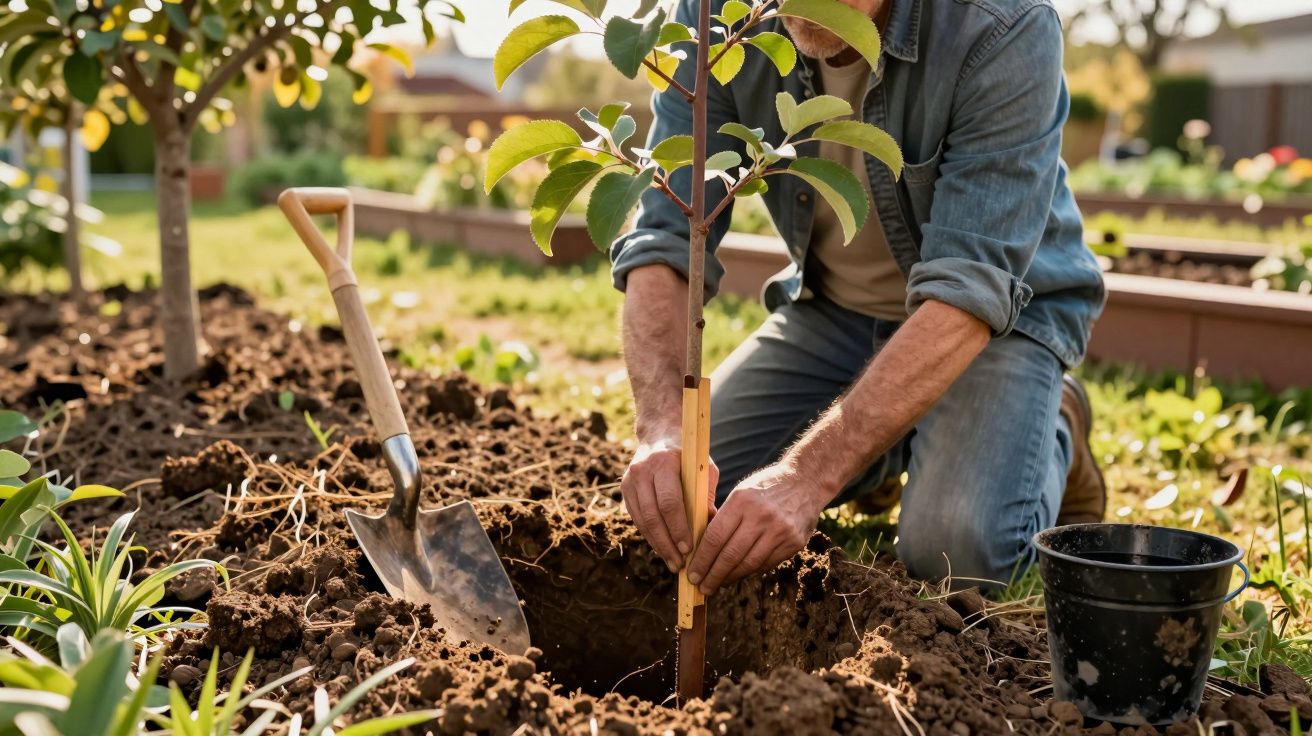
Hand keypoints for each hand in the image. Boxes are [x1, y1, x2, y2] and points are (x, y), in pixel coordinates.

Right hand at [620, 437, 719, 571]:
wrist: (659, 434)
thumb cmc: (688, 455)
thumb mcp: (704, 468)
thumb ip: (707, 494)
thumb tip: (712, 526)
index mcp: (664, 462)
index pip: (669, 502)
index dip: (678, 528)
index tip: (689, 548)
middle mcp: (642, 471)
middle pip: (653, 516)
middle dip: (667, 543)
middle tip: (680, 564)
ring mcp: (630, 480)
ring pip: (642, 520)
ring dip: (658, 544)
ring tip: (672, 563)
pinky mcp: (624, 489)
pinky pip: (637, 518)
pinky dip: (650, 536)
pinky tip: (662, 549)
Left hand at [686, 461, 827, 595]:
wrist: (805, 482)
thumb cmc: (765, 488)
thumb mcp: (741, 493)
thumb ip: (724, 518)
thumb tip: (702, 550)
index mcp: (742, 501)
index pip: (715, 537)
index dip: (702, 560)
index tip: (692, 574)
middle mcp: (761, 516)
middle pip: (731, 555)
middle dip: (713, 575)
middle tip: (702, 588)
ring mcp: (780, 531)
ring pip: (749, 564)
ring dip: (731, 578)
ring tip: (718, 584)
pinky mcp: (794, 542)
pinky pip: (766, 564)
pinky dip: (750, 572)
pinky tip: (739, 575)